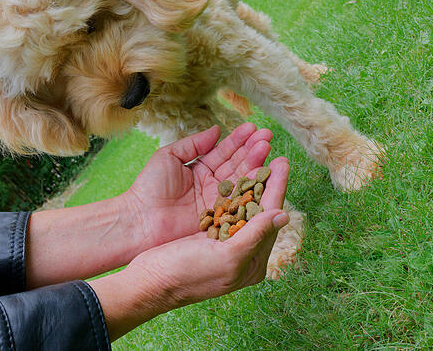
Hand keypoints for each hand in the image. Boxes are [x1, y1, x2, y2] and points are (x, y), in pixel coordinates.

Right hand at [89, 157, 289, 339]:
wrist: (149, 281)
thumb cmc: (186, 274)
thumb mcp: (227, 258)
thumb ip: (256, 235)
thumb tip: (283, 215)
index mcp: (252, 262)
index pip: (270, 216)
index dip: (277, 186)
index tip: (282, 161)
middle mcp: (242, 251)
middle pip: (259, 207)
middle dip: (265, 178)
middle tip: (271, 152)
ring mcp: (224, 241)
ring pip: (243, 202)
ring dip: (249, 176)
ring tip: (255, 154)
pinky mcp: (207, 233)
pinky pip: (225, 204)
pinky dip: (230, 185)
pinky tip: (233, 169)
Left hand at [124, 123, 273, 248]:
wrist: (139, 219)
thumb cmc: (148, 187)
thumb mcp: (169, 156)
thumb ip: (194, 144)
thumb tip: (216, 130)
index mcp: (200, 170)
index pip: (224, 152)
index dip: (238, 140)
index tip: (253, 128)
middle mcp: (211, 185)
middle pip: (237, 165)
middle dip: (253, 150)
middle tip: (267, 136)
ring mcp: (217, 202)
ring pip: (241, 181)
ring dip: (255, 164)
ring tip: (267, 148)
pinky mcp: (220, 218)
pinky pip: (238, 202)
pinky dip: (251, 189)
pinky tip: (263, 173)